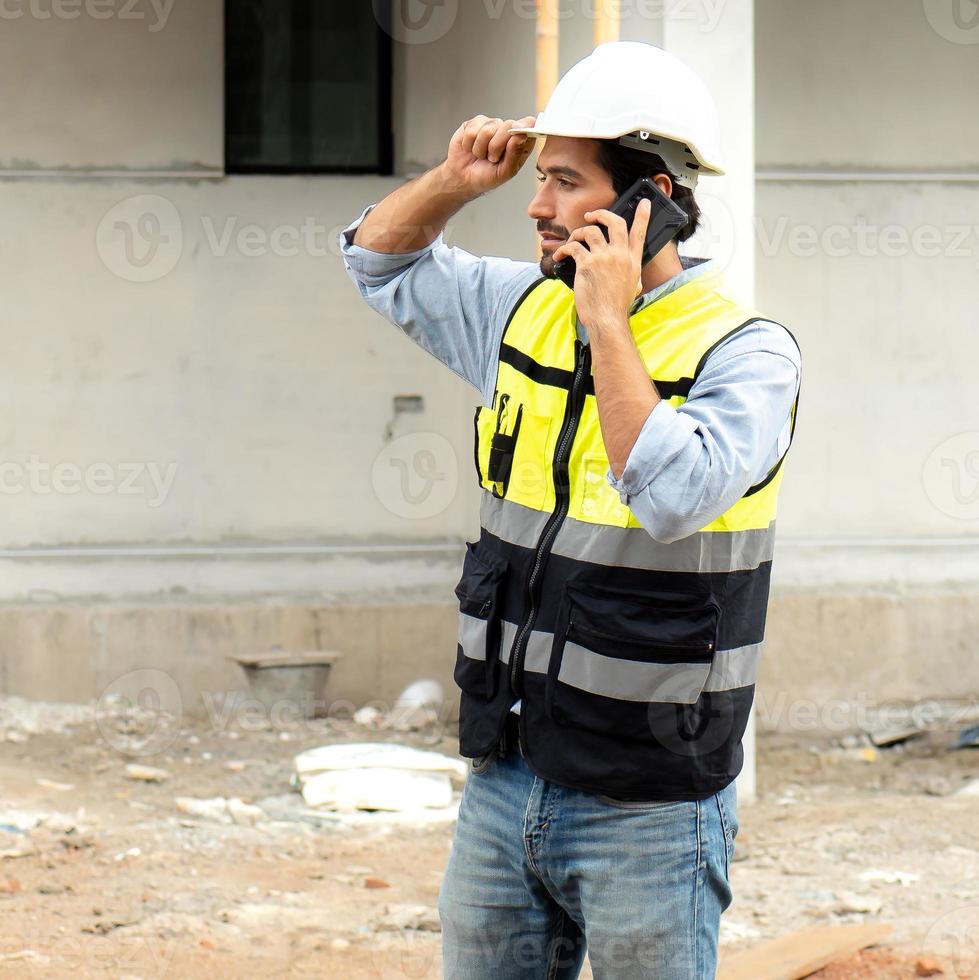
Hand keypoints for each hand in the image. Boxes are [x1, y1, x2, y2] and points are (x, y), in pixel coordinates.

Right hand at [442, 115, 536, 195]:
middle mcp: (507, 129)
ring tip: (481, 155)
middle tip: (492, 158)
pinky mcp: (475, 123)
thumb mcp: (505, 172)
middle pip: (508, 125)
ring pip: (487, 130)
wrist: (462, 177)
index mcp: (520, 141)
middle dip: (497, 146)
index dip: (524, 127)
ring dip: (481, 149)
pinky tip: (470, 149)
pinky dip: (469, 145)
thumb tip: (521, 136)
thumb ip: (515, 154)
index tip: (517, 137)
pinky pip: (472, 131)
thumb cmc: (487, 176)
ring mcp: (491, 124)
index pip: (529, 124)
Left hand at [551, 199, 652, 328]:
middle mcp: (619, 255)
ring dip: (578, 233)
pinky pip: (573, 247)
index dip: (643, 216)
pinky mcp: (586, 264)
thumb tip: (628, 268)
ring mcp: (603, 258)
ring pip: (590, 231)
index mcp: (632, 260)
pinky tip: (559, 256)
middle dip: (602, 214)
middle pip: (614, 222)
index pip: (639, 232)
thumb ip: (631, 272)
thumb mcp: (633, 286)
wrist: (607, 318)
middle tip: (592, 215)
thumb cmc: (617, 306)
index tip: (644, 203)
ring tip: (573, 240)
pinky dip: (563, 250)